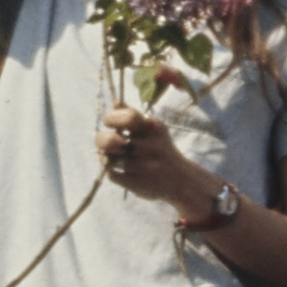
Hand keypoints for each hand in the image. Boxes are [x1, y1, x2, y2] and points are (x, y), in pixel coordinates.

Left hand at [96, 102, 211, 214]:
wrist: (182, 181)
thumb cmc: (162, 151)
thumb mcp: (154, 130)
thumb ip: (133, 116)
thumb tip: (116, 102)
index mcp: (154, 129)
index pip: (128, 117)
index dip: (112, 119)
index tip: (110, 125)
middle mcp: (150, 147)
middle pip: (110, 141)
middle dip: (105, 142)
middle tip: (112, 144)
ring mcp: (143, 167)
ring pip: (108, 158)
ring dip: (110, 157)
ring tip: (120, 158)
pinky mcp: (137, 184)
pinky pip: (111, 174)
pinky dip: (112, 171)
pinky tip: (122, 170)